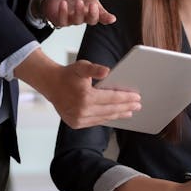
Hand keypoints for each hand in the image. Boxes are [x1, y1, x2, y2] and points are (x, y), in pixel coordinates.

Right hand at [16, 50, 139, 128]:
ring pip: (104, 117)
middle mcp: (81, 111)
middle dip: (126, 107)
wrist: (51, 85)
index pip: (111, 99)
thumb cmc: (69, 75)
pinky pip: (96, 121)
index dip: (126, 98)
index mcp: (85, 97)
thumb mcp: (81, 66)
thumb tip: (107, 71)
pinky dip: (107, 118)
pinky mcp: (76, 124)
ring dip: (118, 114)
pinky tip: (115, 115)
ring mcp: (78, 119)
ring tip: (130, 111)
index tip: (137, 97)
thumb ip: (95, 69)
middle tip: (138, 105)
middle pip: (110, 110)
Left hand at [40, 0, 117, 27]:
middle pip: (92, 20)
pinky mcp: (61, 20)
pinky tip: (63, 3)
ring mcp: (73, 19)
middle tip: (93, 5)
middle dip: (93, 14)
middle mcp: (84, 16)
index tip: (112, 18)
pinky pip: (63, 20)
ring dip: (79, 11)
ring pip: (78, 20)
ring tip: (78, 1)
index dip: (107, 18)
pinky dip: (63, 12)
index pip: (102, 15)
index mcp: (93, 9)